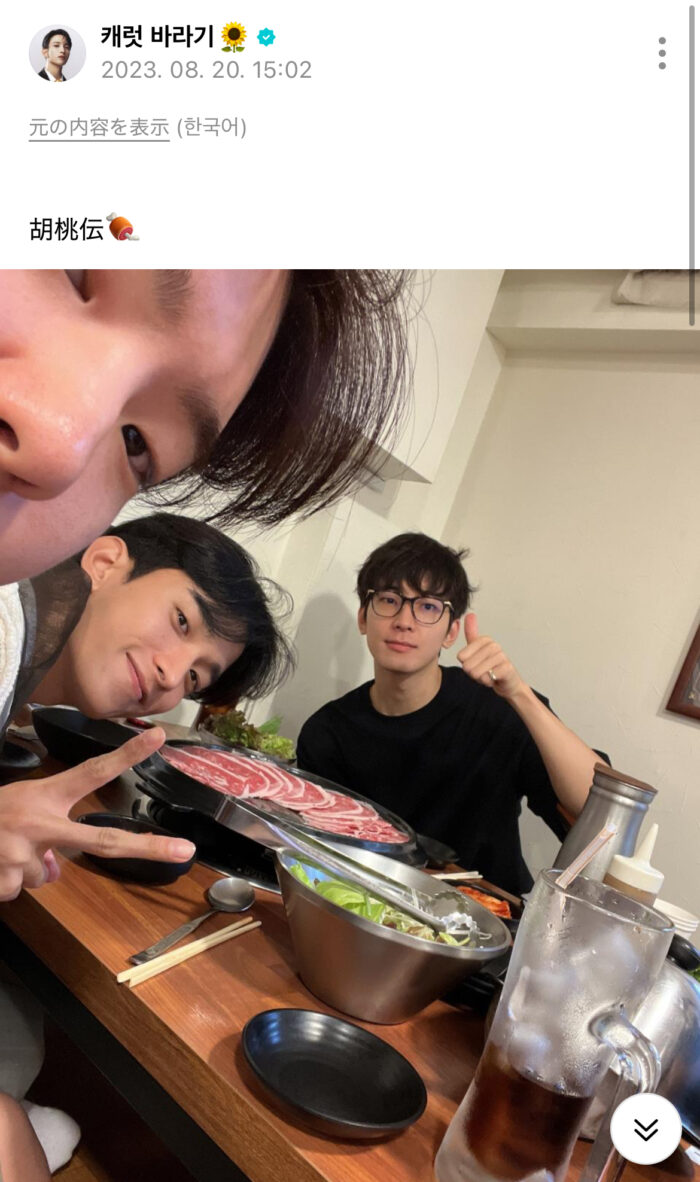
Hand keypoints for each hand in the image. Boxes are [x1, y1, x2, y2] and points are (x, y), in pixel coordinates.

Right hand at [0, 728, 194, 901]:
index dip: (127, 755)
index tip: (160, 737)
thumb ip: (44, 834)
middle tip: (185, 850)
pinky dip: (3, 884)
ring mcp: (25, 852)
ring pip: (45, 876)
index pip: (93, 771)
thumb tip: (56, 870)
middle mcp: (41, 823)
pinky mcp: (7, 878)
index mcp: (45, 797)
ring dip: (24, 870)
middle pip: (104, 840)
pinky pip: (19, 890)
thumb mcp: (17, 810)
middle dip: (149, 848)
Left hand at [456, 613, 523, 699]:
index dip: (466, 665)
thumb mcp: (477, 649)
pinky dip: (488, 682)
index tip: (477, 663)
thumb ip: (472, 633)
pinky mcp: (507, 668)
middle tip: (484, 671)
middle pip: (467, 666)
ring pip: (476, 673)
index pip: (461, 657)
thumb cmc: (490, 667)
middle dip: (473, 673)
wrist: (508, 682)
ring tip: (489, 674)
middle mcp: (494, 645)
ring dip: (481, 678)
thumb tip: (470, 614)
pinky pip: (486, 678)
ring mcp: (502, 656)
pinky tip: (495, 679)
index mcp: (485, 640)